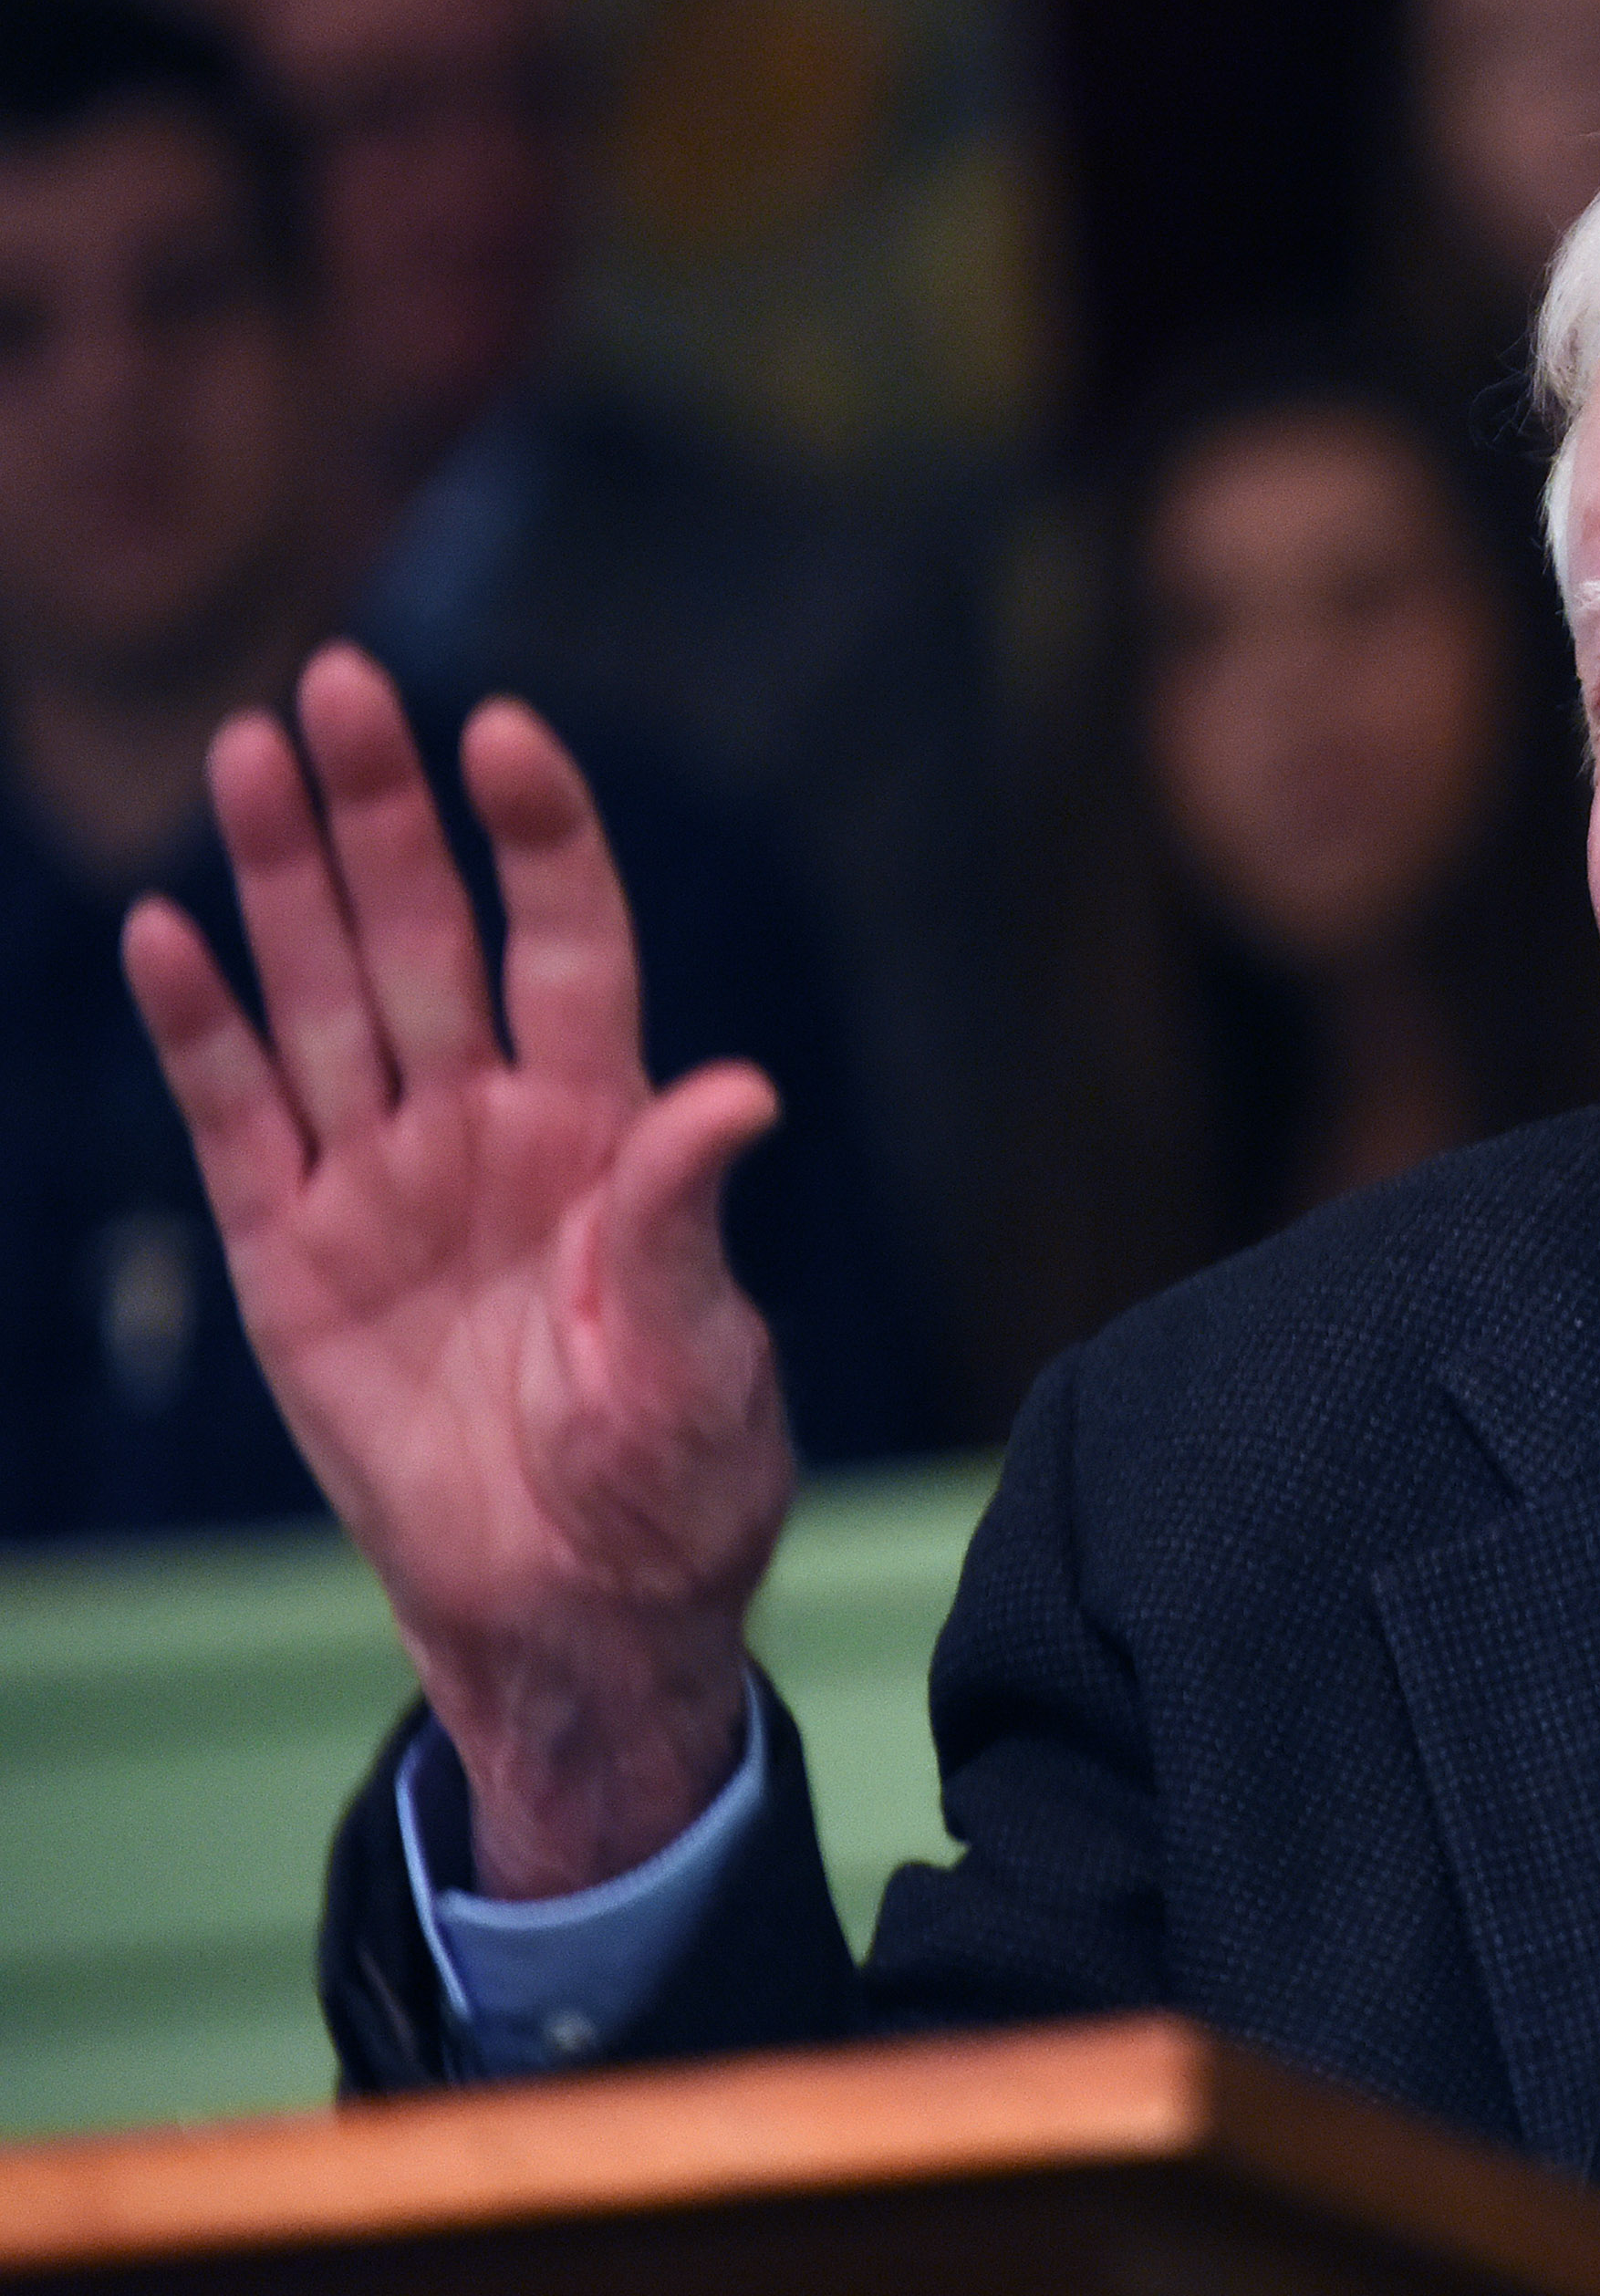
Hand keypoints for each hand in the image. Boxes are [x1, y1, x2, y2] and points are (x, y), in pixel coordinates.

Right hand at [122, 646, 791, 1896]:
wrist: (577, 1610)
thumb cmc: (673, 1482)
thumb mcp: (698, 1358)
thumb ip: (684, 1221)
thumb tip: (740, 1093)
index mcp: (606, 1135)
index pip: (571, 949)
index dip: (540, 845)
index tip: (505, 736)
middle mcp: (487, 1131)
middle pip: (427, 941)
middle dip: (383, 815)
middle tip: (338, 685)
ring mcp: (380, 1185)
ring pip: (323, 1000)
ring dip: (284, 881)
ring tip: (248, 754)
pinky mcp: (289, 1260)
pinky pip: (238, 1123)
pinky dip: (199, 1033)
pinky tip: (164, 932)